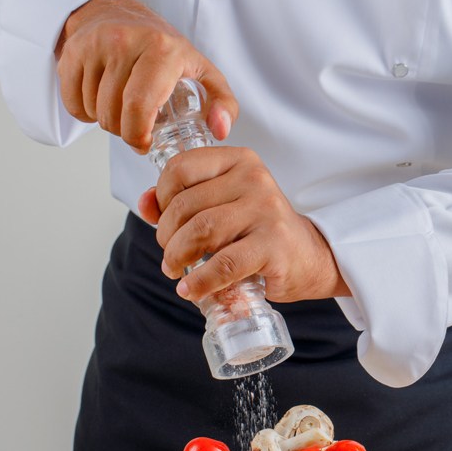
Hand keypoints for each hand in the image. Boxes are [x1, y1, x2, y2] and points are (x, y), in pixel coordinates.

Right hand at [55, 0, 236, 151]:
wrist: (118, 14)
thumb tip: (219, 129)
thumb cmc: (161, 48)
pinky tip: (100, 99)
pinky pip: (72, 103)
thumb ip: (223, 102)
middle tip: (134, 124)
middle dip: (123, 131)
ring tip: (120, 106)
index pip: (139, 107)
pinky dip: (84, 111)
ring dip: (105, 120)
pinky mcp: (72, 52)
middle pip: (114, 115)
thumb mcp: (201, 71)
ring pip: (93, 111)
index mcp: (160, 50)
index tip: (143, 141)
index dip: (137, 135)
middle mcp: (124, 43)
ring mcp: (95, 46)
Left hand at [139, 147, 351, 302]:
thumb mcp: (221, 206)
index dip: (161, 197)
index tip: (163, 220)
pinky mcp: (273, 245)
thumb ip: (182, 199)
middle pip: (186, 205)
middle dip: (166, 236)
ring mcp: (266, 210)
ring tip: (175, 270)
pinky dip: (200, 281)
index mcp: (239, 161)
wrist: (307, 257)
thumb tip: (144, 203)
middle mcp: (254, 179)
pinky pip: (224, 264)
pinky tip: (190, 289)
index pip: (180, 168)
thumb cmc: (258, 231)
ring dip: (177, 256)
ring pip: (201, 231)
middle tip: (170, 255)